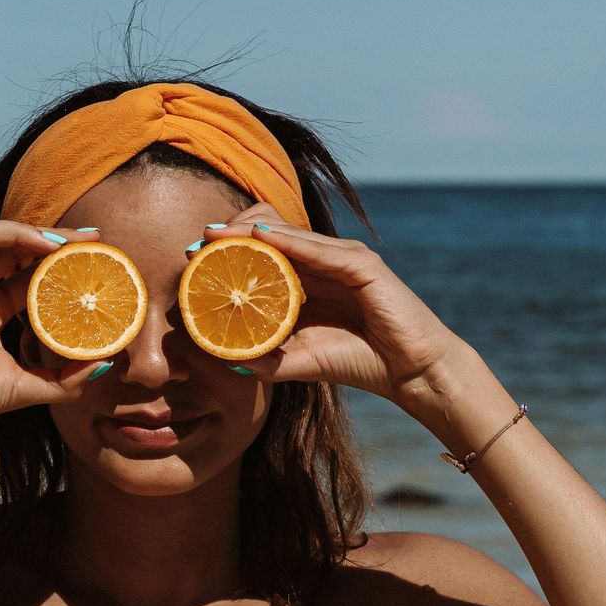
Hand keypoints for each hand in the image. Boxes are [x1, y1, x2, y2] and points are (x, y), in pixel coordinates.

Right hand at [0, 211, 98, 449]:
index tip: (96, 251)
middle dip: (51, 236)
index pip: (32, 270)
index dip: (62, 257)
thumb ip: (66, 379)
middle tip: (88, 238)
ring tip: (52, 243)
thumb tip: (107, 362)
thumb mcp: (27, 388)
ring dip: (19, 231)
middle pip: (15, 247)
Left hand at [195, 209, 476, 420]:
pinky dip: (286, 241)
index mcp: (310, 278)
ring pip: (289, 233)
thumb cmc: (362, 362)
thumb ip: (269, 358)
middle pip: (270, 232)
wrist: (412, 373)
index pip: (264, 251)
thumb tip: (228, 360)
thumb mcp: (304, 360)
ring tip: (214, 238)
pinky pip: (317, 248)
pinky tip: (256, 238)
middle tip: (197, 245)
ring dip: (247, 233)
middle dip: (231, 235)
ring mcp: (344, 258)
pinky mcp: (362, 264)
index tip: (193, 257)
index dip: (228, 249)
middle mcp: (325, 261)